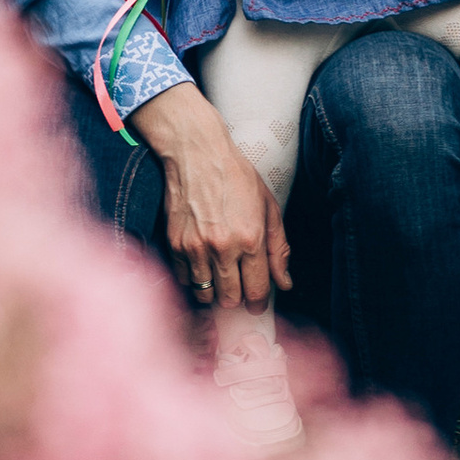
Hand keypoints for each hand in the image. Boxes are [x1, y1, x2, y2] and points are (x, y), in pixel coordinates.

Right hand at [131, 81, 290, 307]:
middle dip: (237, 299)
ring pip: (205, 295)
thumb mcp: (268, 208)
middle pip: (230, 299)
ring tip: (220, 280)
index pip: (256, 291)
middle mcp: (222, 248)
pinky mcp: (175, 245)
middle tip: (239, 288)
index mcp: (251, 239)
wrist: (198, 154)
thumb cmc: (237, 177)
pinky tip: (202, 267)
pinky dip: (193, 280)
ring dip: (214, 293)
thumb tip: (284, 284)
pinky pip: (184, 280)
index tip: (257, 304)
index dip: (258, 303)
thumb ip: (278, 249)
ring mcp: (195, 248)